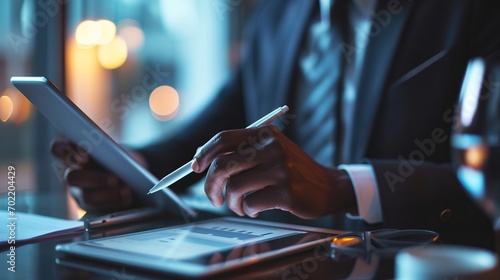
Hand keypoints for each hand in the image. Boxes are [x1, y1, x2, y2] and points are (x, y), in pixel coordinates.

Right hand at [50, 139, 138, 211]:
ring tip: (127, 191)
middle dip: (95, 179)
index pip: (58, 148)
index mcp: (73, 154)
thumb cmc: (117, 157)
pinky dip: (115, 202)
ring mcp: (79, 192)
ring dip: (109, 194)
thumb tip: (118, 157)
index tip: (85, 155)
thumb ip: (108, 149)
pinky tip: (127, 198)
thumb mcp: (113, 150)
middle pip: (73, 178)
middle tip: (115, 179)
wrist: (128, 173)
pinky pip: (98, 208)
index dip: (67, 151)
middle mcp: (72, 173)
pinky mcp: (89, 206)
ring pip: (87, 197)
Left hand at [191, 125, 356, 218]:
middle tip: (213, 198)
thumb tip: (202, 159)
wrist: (328, 186)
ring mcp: (280, 169)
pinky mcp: (286, 191)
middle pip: (223, 165)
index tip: (195, 168)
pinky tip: (256, 209)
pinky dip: (248, 210)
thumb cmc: (292, 171)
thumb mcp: (271, 151)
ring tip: (240, 206)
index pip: (223, 139)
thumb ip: (243, 152)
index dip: (204, 153)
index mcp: (265, 134)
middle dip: (211, 186)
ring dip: (232, 203)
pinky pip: (251, 203)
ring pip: (234, 188)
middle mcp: (271, 147)